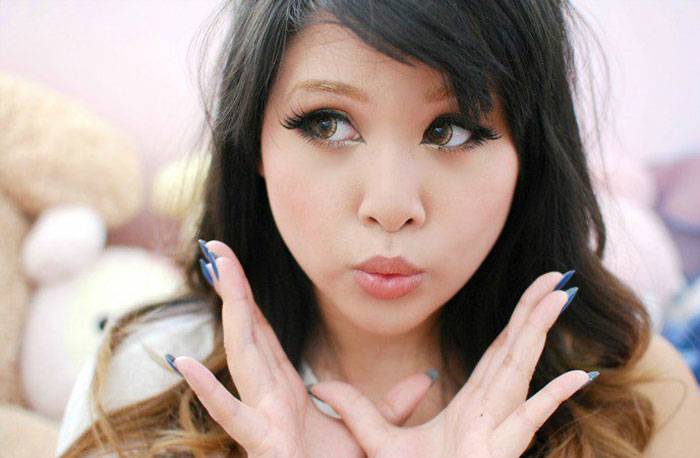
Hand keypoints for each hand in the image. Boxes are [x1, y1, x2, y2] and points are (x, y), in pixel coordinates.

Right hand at [171, 240, 436, 457]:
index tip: (231, 262)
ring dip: (228, 309)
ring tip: (214, 269)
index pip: (262, 330)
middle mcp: (267, 393)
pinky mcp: (260, 440)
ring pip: (240, 352)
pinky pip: (231, 412)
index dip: (246, 296)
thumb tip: (426, 377)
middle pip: (247, 329)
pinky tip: (185, 362)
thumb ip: (392, 404)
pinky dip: (208, 389)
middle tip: (215, 246)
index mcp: (285, 387)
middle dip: (232, 287)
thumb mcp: (371, 431)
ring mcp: (260, 414)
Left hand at [308, 271, 593, 456]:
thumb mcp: (376, 440)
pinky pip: (530, 419)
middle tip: (559, 278)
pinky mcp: (499, 450)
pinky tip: (579, 375)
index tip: (535, 294)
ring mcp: (498, 428)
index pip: (497, 352)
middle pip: (515, 350)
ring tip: (563, 297)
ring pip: (522, 370)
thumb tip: (322, 386)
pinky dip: (554, 398)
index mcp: (472, 404)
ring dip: (541, 333)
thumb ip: (354, 410)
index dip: (516, 322)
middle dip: (535, 312)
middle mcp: (491, 410)